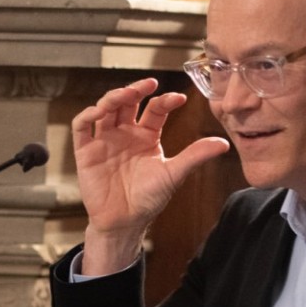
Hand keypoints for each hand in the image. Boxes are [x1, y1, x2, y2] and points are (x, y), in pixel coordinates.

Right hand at [70, 77, 230, 275]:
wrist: (125, 222)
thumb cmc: (149, 199)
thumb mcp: (174, 174)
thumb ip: (195, 155)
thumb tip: (224, 143)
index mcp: (146, 136)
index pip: (155, 110)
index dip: (165, 100)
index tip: (179, 98)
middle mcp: (125, 134)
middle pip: (128, 102)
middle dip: (137, 90)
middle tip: (149, 84)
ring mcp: (105, 140)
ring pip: (106, 109)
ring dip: (113, 97)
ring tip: (126, 94)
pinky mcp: (86, 151)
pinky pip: (81, 127)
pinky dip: (87, 115)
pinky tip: (99, 111)